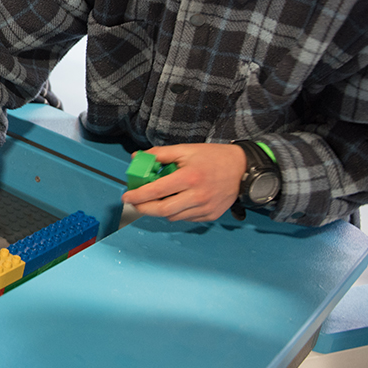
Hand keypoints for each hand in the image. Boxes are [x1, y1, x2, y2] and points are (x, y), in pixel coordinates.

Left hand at [121, 144, 245, 222]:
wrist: (241, 169)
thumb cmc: (212, 157)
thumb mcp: (185, 149)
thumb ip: (160, 154)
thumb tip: (137, 157)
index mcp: (190, 177)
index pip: (157, 191)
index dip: (138, 195)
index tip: (126, 196)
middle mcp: (198, 196)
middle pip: (163, 210)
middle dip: (144, 208)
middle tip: (135, 203)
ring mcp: (205, 208)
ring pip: (173, 217)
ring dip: (159, 210)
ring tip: (155, 200)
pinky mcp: (210, 215)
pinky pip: (186, 218)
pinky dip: (176, 212)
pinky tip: (175, 201)